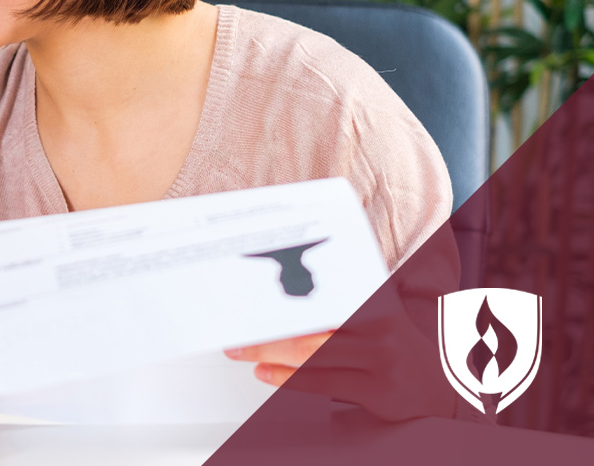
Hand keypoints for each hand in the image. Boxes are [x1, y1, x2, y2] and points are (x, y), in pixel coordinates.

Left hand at [225, 313, 454, 420]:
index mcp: (377, 304)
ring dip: (269, 353)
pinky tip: (266, 372)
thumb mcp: (377, 316)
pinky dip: (287, 377)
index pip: (325, 295)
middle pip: (311, 327)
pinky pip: (321, 382)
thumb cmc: (396, 347)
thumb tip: (287, 288)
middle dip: (268, 330)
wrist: (442, 388)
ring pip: (312, 354)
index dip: (287, 296)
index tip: (254, 295)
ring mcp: (380, 361)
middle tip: (237, 331)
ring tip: (243, 352)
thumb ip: (342, 302)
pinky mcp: (377, 391)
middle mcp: (380, 330)